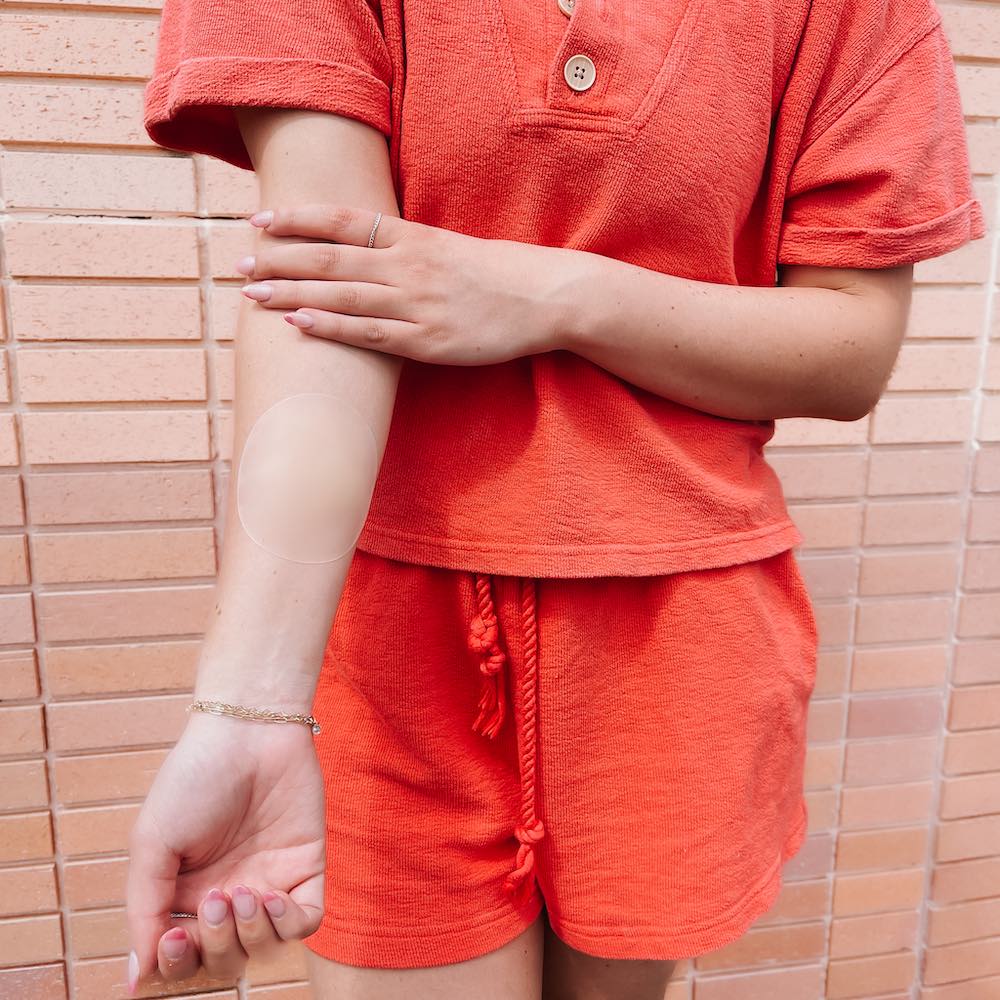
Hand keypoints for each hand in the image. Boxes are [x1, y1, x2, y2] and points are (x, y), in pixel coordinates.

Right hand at [125, 710, 325, 994]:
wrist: (248, 731)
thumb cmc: (194, 779)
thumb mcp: (153, 843)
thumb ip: (144, 909)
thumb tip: (135, 978)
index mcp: (185, 893)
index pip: (182, 958)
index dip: (177, 965)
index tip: (172, 938)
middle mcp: (227, 894)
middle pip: (223, 960)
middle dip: (216, 945)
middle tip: (215, 899)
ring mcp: (268, 882)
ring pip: (263, 948)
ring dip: (250, 933)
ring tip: (241, 892)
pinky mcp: (305, 867)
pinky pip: (303, 923)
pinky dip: (287, 925)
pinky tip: (272, 898)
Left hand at [234, 203, 577, 364]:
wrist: (543, 298)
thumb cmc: (493, 273)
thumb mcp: (446, 245)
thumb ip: (402, 246)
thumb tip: (357, 248)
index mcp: (413, 237)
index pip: (344, 220)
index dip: (298, 219)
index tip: (260, 220)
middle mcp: (409, 266)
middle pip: (332, 258)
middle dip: (281, 260)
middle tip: (239, 262)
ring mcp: (417, 305)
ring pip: (343, 296)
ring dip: (293, 294)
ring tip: (252, 293)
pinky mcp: (427, 342)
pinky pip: (370, 335)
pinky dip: (331, 328)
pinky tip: (298, 325)